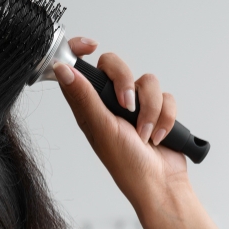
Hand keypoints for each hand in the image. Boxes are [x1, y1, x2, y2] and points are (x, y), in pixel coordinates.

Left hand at [54, 38, 187, 211]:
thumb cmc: (126, 164)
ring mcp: (135, 106)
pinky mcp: (158, 110)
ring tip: (145, 134)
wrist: (160, 183)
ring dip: (150, 109)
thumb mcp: (101, 128)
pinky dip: (166, 117)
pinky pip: (167, 96)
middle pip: (116, 65)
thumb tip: (62, 69)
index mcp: (89, 105)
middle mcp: (110, 102)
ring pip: (148, 81)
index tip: (90, 45)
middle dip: (127, 82)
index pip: (79, 68)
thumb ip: (84, 97)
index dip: (79, 50)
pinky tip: (159, 137)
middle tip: (127, 106)